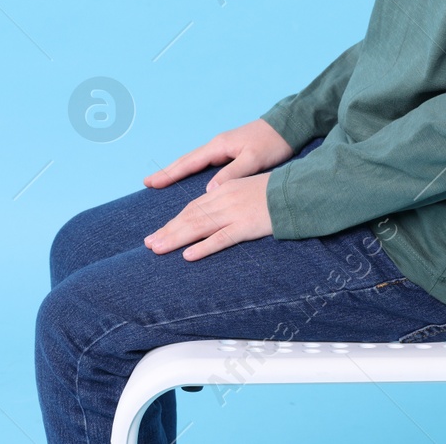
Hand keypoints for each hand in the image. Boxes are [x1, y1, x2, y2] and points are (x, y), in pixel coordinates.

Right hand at [142, 118, 295, 193]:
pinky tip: (188, 177)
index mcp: (219, 146)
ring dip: (177, 171)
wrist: (288, 127)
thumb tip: (208, 191)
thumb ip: (232, 174)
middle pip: (186, 161)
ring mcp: (223, 148)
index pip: (189, 162)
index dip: (170, 174)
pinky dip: (191, 170)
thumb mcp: (254, 159)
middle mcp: (217, 146)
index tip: (151, 182)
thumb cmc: (272, 143)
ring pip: (194, 162)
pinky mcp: (230, 152)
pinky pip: (204, 163)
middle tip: (148, 182)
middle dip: (167, 172)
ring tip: (161, 181)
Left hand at [143, 171, 272, 259]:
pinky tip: (189, 255)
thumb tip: (209, 213)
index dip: (173, 221)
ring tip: (158, 249)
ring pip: (199, 227)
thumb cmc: (274, 191)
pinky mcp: (246, 226)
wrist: (296, 190)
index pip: (192, 208)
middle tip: (149, 244)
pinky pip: (221, 238)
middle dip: (168, 231)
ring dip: (176, 238)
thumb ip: (226, 199)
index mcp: (223, 190)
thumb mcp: (245, 189)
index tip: (158, 233)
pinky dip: (204, 247)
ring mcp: (234, 213)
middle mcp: (224, 200)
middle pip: (190, 217)